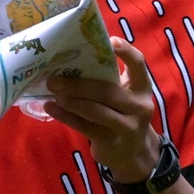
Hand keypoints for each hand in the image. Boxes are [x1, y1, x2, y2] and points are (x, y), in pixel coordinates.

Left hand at [42, 36, 159, 182]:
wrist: (133, 153)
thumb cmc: (122, 114)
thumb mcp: (124, 96)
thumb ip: (108, 80)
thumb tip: (70, 59)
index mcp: (142, 87)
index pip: (139, 65)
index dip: (126, 52)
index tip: (110, 40)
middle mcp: (138, 106)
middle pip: (107, 91)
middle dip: (78, 85)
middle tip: (54, 79)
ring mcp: (127, 126)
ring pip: (95, 111)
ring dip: (71, 101)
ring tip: (52, 92)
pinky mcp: (112, 142)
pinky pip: (85, 127)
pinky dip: (65, 116)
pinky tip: (51, 108)